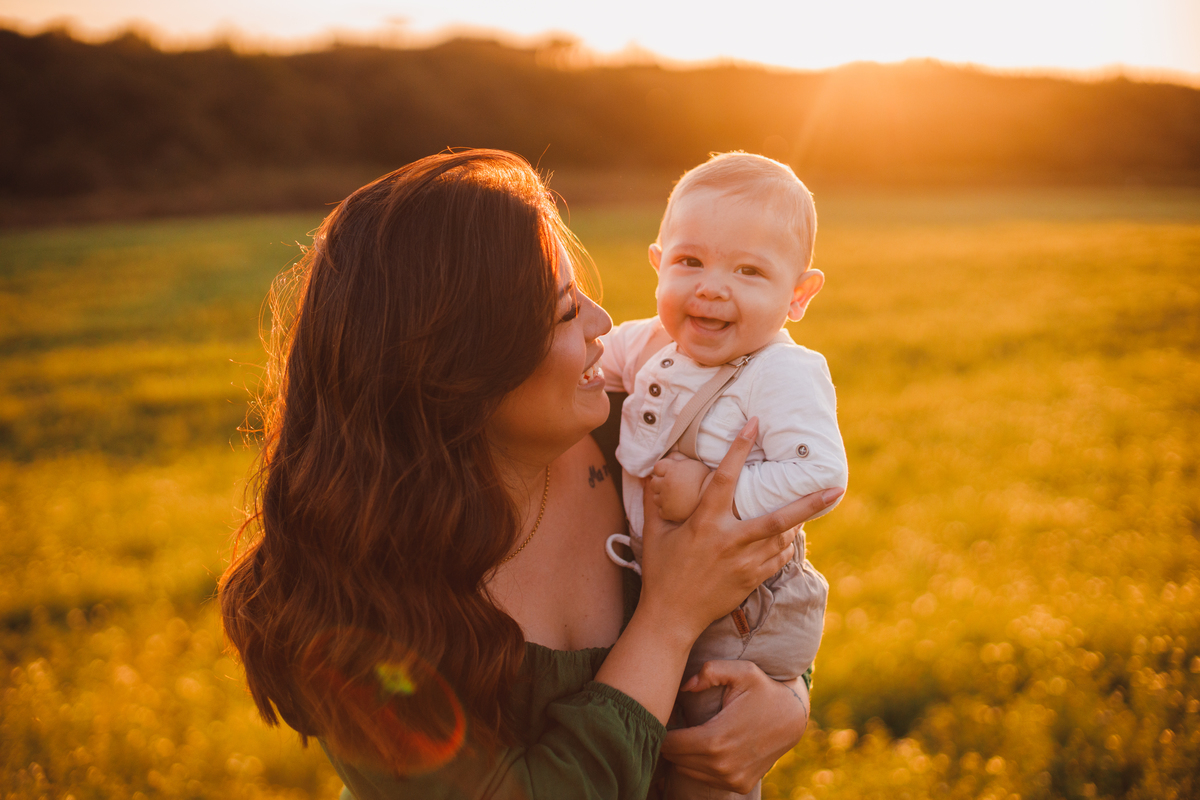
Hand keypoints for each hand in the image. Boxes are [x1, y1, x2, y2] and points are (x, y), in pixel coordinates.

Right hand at [638, 418, 842, 641]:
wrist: (672, 617)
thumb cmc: (661, 571)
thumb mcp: (654, 533)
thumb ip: (655, 500)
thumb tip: (652, 471)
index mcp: (705, 524)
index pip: (725, 478)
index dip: (739, 448)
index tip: (754, 424)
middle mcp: (730, 542)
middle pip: (778, 518)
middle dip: (809, 503)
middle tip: (836, 488)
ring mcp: (744, 564)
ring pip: (783, 538)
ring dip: (799, 521)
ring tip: (815, 503)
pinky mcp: (751, 580)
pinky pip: (779, 558)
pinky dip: (787, 544)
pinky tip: (789, 535)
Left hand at [649, 453, 712, 520]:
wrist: (715, 501)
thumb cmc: (706, 480)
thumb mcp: (694, 463)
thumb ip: (678, 458)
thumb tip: (668, 456)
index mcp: (671, 470)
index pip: (657, 467)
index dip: (664, 470)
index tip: (671, 473)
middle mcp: (665, 484)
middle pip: (654, 483)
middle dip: (661, 484)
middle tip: (673, 486)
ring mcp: (665, 500)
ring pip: (656, 498)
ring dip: (663, 497)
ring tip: (676, 498)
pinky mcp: (667, 513)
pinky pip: (661, 511)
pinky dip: (667, 510)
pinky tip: (677, 508)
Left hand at [662, 661, 809, 793]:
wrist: (793, 718)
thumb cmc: (764, 690)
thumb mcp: (743, 671)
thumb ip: (711, 671)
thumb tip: (685, 686)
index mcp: (716, 739)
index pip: (670, 744)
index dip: (660, 729)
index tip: (661, 715)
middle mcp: (722, 765)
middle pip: (675, 759)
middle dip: (668, 741)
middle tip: (670, 721)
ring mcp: (731, 779)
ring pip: (686, 770)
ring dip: (682, 754)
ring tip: (685, 732)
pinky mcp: (738, 785)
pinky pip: (703, 778)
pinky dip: (697, 764)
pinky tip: (702, 745)